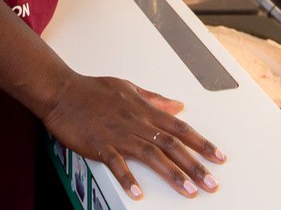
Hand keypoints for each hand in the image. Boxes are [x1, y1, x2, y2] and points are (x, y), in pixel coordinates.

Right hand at [42, 71, 224, 199]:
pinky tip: (137, 193)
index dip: (201, 142)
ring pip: (151, 154)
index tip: (218, 157)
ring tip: (189, 191)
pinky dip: (128, 178)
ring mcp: (118, 133)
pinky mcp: (100, 144)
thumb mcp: (128, 88)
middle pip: (171, 144)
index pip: (179, 127)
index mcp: (143, 109)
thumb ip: (154, 98)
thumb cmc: (92, 89)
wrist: (61, 90)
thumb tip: (177, 104)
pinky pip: (117, 163)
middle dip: (194, 165)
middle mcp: (135, 122)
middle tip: (211, 183)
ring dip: (172, 174)